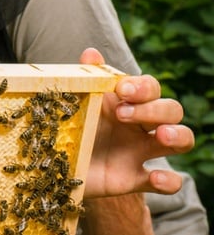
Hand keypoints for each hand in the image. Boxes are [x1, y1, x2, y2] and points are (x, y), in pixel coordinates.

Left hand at [80, 47, 193, 197]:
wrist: (52, 165)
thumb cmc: (65, 127)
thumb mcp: (71, 104)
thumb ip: (84, 81)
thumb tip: (91, 53)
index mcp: (125, 102)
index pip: (150, 87)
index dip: (142, 87)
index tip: (123, 90)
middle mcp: (140, 125)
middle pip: (171, 110)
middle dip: (154, 110)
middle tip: (123, 115)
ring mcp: (141, 152)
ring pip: (183, 139)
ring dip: (178, 135)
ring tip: (161, 136)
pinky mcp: (137, 179)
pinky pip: (169, 182)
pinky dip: (170, 180)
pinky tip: (156, 178)